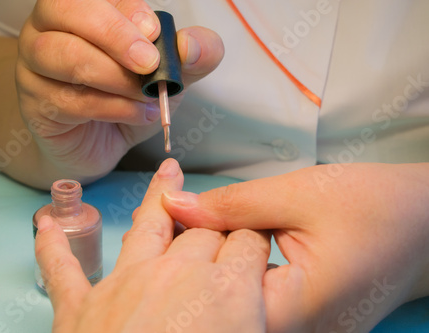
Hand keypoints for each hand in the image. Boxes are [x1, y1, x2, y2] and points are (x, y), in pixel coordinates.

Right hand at [16, 1, 223, 184]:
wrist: (100, 142)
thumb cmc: (127, 97)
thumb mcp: (166, 75)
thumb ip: (188, 57)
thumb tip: (192, 46)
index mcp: (83, 9)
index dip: (126, 10)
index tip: (155, 32)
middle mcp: (49, 27)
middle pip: (64, 9)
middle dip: (114, 34)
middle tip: (149, 63)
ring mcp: (34, 64)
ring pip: (62, 55)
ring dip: (113, 76)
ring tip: (146, 97)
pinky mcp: (34, 102)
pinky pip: (66, 99)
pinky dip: (109, 107)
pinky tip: (135, 114)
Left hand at [35, 158, 269, 332]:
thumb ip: (256, 319)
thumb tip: (259, 310)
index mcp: (226, 292)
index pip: (249, 242)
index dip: (255, 239)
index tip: (257, 240)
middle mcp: (178, 275)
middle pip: (205, 229)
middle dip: (217, 226)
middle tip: (221, 226)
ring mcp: (126, 284)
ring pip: (148, 225)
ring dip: (159, 196)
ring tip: (166, 172)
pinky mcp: (81, 307)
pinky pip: (64, 269)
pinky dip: (52, 247)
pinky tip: (45, 225)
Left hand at [162, 163, 428, 331]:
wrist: (423, 221)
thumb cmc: (373, 205)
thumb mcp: (298, 194)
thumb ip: (232, 204)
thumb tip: (174, 206)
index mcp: (293, 309)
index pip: (212, 294)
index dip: (182, 255)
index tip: (165, 218)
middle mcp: (294, 332)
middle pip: (219, 306)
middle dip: (190, 263)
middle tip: (173, 220)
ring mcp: (299, 330)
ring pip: (233, 304)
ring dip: (210, 266)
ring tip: (197, 229)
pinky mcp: (302, 319)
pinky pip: (254, 301)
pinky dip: (233, 271)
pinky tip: (224, 243)